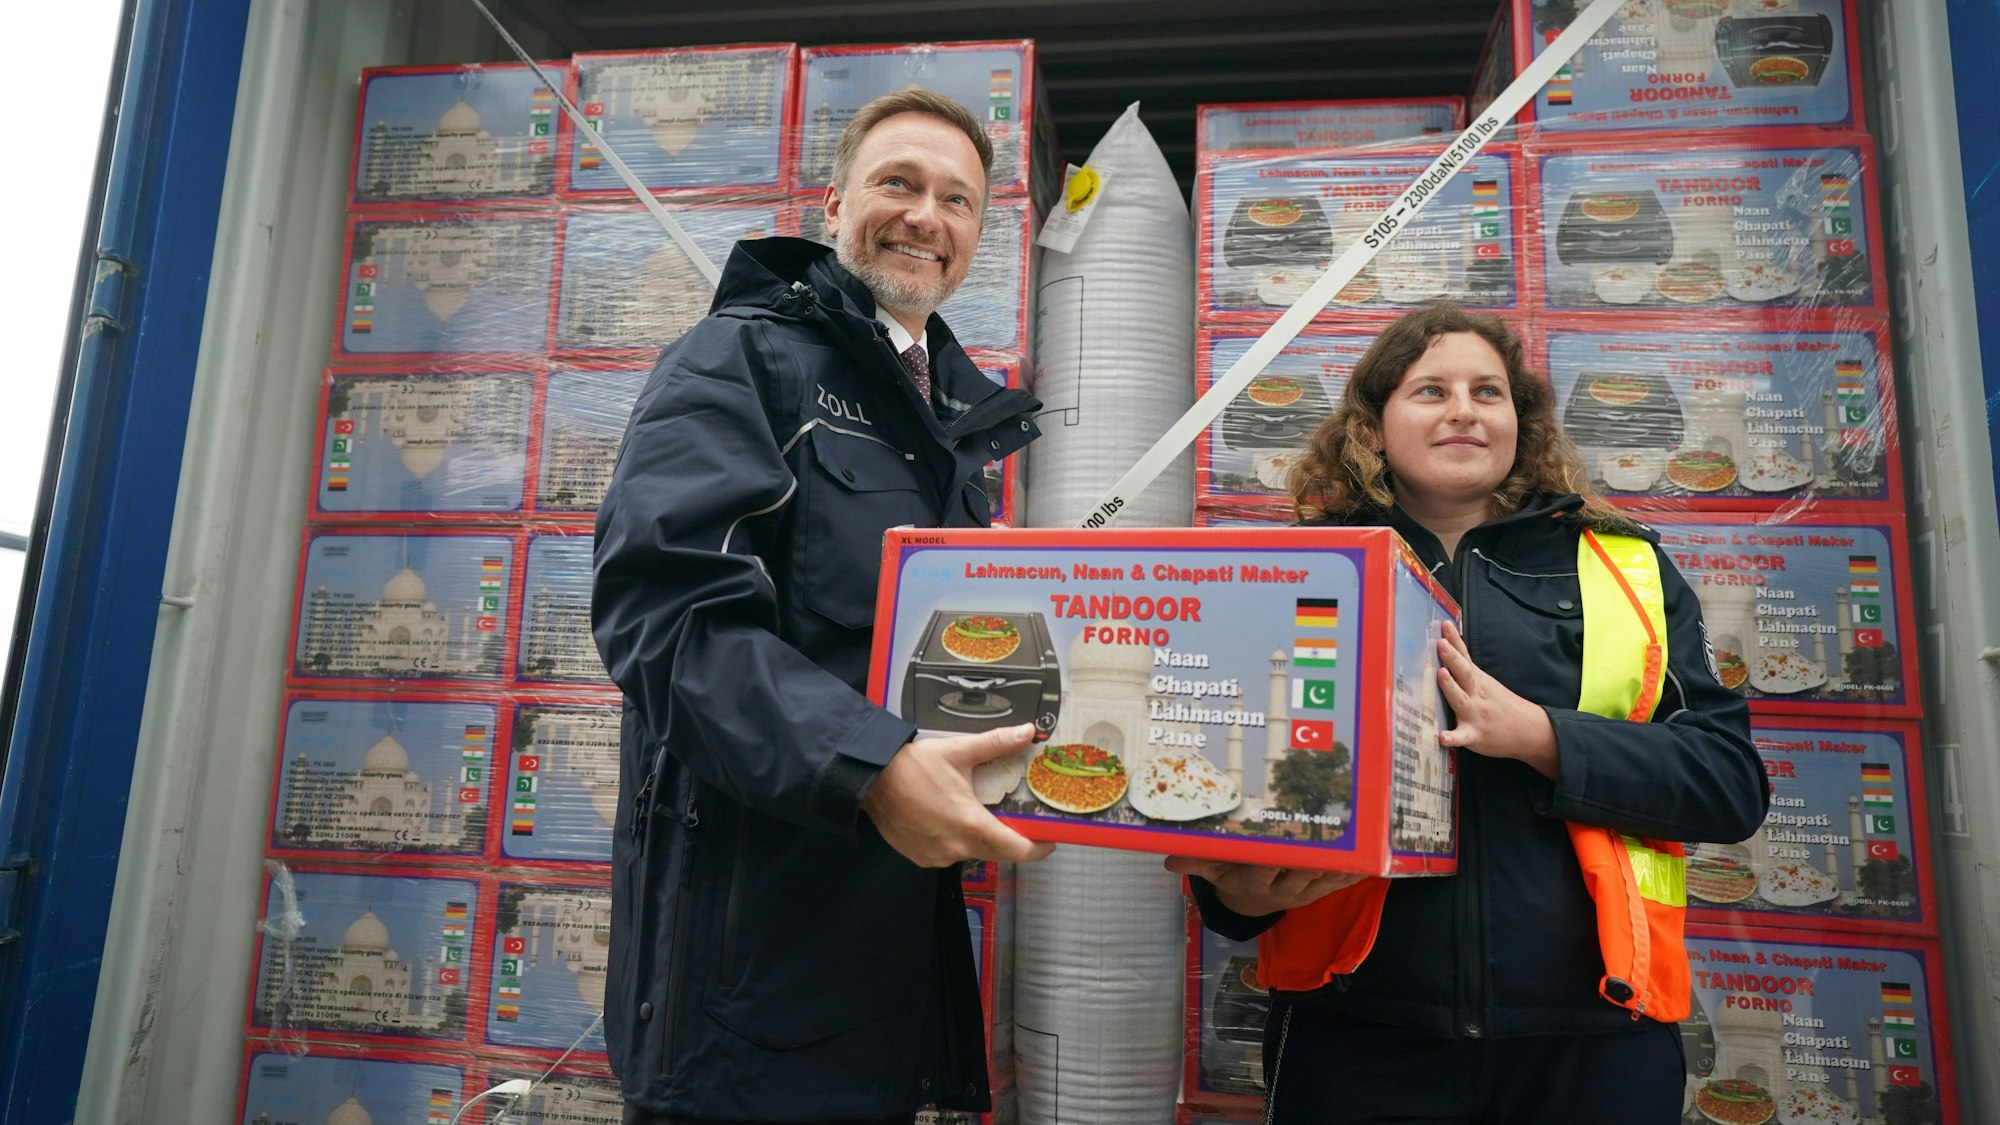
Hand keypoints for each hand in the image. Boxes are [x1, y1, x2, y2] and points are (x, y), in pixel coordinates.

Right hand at [861, 723, 1055, 867]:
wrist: (871, 780)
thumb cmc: (913, 767)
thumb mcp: (959, 751)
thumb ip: (996, 743)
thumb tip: (1026, 731)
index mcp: (971, 824)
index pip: (1017, 850)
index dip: (1038, 848)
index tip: (1048, 840)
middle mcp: (956, 848)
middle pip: (996, 852)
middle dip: (1008, 837)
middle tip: (1014, 818)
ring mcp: (937, 856)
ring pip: (971, 852)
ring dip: (978, 837)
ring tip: (974, 811)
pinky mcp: (921, 857)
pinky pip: (948, 853)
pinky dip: (954, 840)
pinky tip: (947, 819)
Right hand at [1164, 856, 1365, 916]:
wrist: (1252, 903)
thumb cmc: (1232, 876)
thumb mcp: (1211, 870)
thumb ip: (1194, 863)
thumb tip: (1167, 859)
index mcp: (1255, 883)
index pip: (1265, 870)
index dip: (1273, 859)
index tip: (1280, 843)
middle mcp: (1283, 889)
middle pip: (1300, 872)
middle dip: (1313, 856)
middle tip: (1325, 834)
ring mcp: (1305, 892)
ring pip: (1324, 878)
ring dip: (1339, 863)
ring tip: (1353, 844)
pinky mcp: (1320, 891)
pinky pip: (1340, 884)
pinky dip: (1354, 874)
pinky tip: (1371, 861)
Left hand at [1436, 621, 1558, 778]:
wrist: (1529, 730)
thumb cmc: (1500, 704)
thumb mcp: (1485, 682)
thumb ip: (1465, 668)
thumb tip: (1446, 646)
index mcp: (1477, 680)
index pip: (1464, 656)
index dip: (1454, 640)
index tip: (1443, 623)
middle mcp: (1476, 694)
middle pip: (1464, 672)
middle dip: (1452, 657)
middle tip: (1440, 643)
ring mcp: (1475, 714)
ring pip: (1461, 700)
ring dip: (1451, 688)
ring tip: (1440, 675)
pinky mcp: (1474, 735)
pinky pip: (1462, 736)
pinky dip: (1452, 737)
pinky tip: (1441, 737)